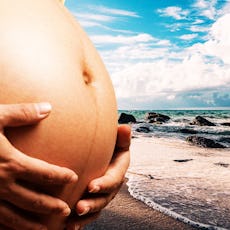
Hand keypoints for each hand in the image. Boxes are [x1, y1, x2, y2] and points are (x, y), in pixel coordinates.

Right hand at [0, 103, 77, 229]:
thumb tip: (48, 108)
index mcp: (10, 163)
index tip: (73, 178)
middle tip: (66, 211)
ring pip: (13, 216)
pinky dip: (5, 229)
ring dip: (30, 224)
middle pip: (33, 199)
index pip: (44, 172)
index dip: (60, 176)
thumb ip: (22, 113)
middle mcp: (0, 184)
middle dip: (51, 206)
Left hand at [66, 124, 130, 229]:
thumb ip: (122, 138)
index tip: (91, 187)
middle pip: (104, 198)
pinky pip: (88, 213)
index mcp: (118, 170)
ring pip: (96, 208)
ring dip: (85, 217)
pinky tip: (67, 227)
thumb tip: (126, 128)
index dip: (104, 184)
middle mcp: (112, 185)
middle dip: (93, 204)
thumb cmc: (110, 146)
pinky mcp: (93, 198)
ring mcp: (103, 194)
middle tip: (79, 208)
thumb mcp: (118, 142)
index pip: (113, 179)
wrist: (103, 154)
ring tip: (71, 223)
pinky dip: (80, 222)